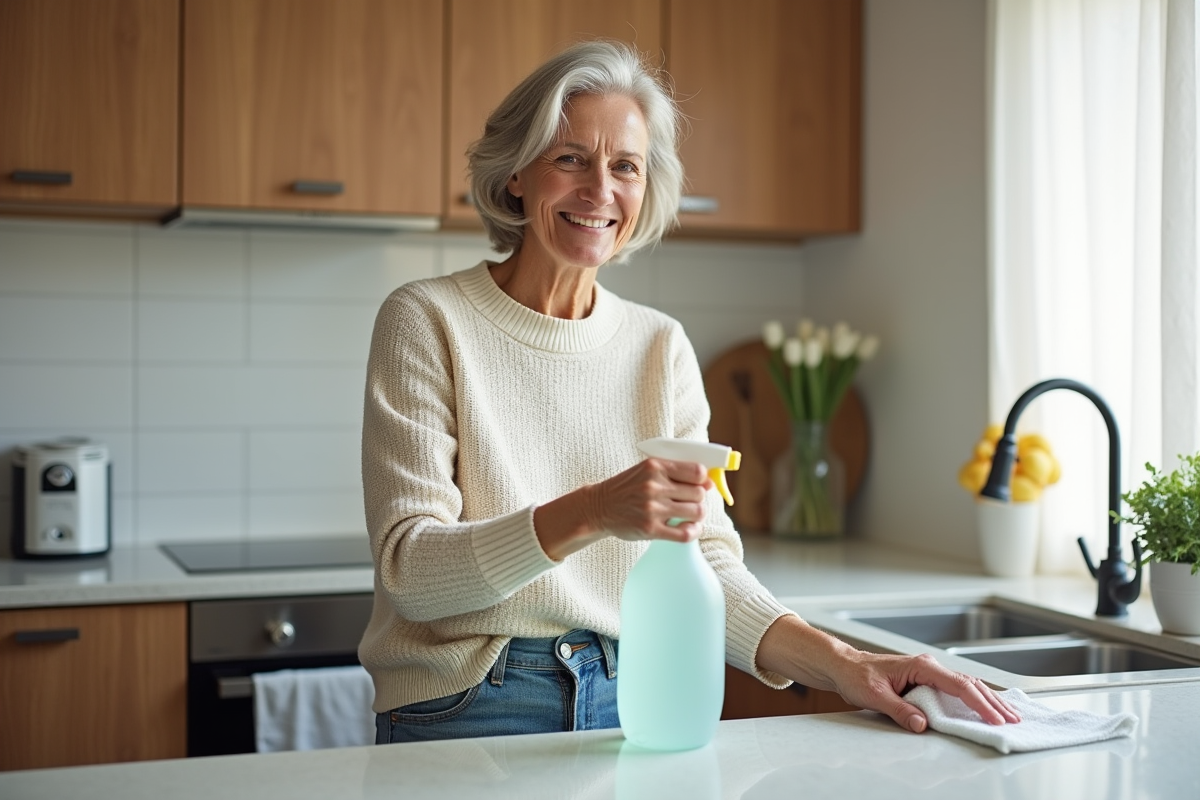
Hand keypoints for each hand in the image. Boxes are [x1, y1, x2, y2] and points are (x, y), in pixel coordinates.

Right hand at [533, 457, 711, 559]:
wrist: (598, 507)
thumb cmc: (627, 488)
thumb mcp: (647, 471)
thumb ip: (676, 473)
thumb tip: (709, 484)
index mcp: (655, 467)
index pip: (697, 471)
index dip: (703, 480)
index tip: (699, 486)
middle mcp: (654, 486)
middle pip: (698, 494)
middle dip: (699, 500)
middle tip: (690, 503)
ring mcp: (652, 508)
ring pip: (696, 512)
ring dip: (697, 516)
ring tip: (689, 516)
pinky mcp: (650, 529)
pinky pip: (685, 533)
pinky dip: (694, 532)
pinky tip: (689, 529)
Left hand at [827, 650, 1020, 732]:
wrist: (845, 667)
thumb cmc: (857, 675)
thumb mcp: (875, 695)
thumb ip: (899, 710)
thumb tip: (922, 725)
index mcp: (921, 666)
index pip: (959, 685)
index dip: (980, 703)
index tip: (995, 719)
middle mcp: (929, 667)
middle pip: (970, 684)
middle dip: (993, 703)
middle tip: (1013, 721)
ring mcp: (929, 673)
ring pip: (967, 686)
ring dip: (987, 701)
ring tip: (1008, 716)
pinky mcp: (926, 681)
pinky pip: (956, 690)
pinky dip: (974, 699)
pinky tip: (985, 708)